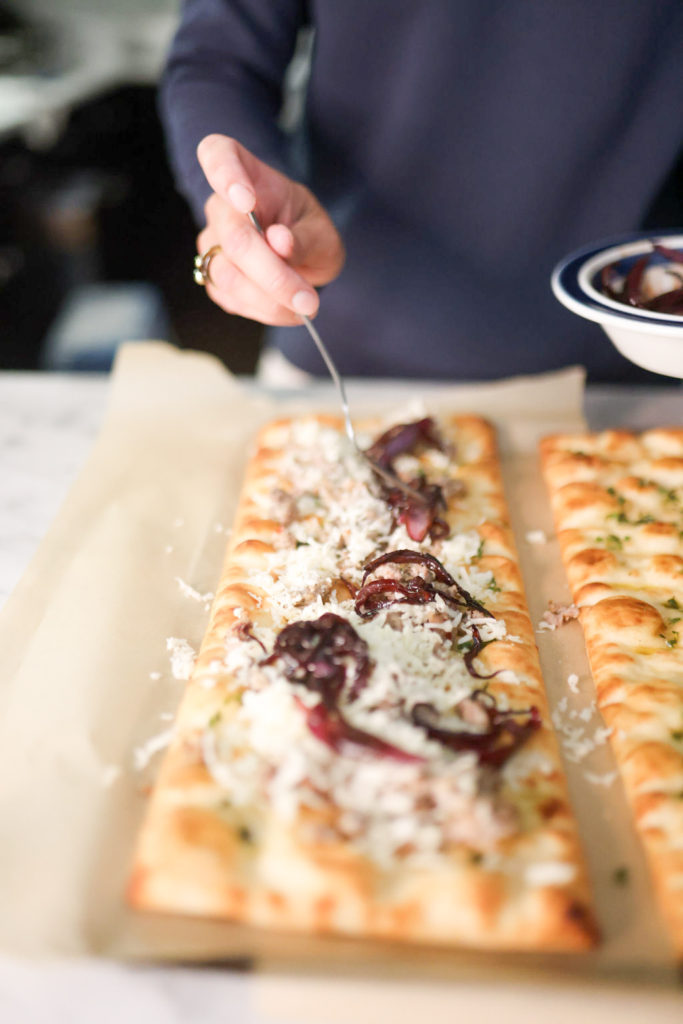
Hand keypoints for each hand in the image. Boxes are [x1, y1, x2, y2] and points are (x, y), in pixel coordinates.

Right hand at [196, 135, 344, 324]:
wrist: (301, 256)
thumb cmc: (308, 232)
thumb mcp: (321, 231)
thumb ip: (304, 237)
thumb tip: (279, 241)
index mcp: (246, 173)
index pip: (218, 155)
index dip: (225, 175)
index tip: (246, 201)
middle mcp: (220, 206)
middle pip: (234, 239)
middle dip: (272, 275)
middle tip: (307, 300)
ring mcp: (211, 243)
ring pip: (228, 276)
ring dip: (270, 300)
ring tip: (305, 305)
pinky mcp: (212, 277)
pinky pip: (232, 299)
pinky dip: (265, 310)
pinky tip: (288, 309)